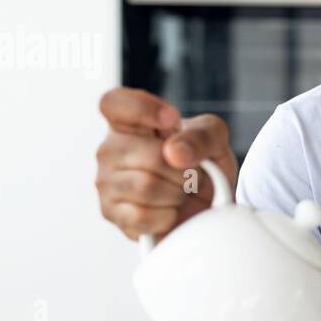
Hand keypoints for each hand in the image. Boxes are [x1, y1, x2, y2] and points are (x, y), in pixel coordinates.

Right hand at [95, 88, 237, 241]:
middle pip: (152, 156)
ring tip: (180, 192)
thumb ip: (202, 135)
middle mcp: (110, 150)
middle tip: (190, 174)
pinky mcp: (112, 214)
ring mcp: (106, 183)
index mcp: (129, 123)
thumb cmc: (202, 166)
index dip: (143, 109)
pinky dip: (168, 216)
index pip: (113, 103)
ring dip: (177, 194)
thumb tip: (174, 152)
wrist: (205, 206)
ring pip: (147, 187)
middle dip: (183, 170)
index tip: (173, 120)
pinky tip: (169, 211)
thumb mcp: (214, 139)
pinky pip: (142, 216)